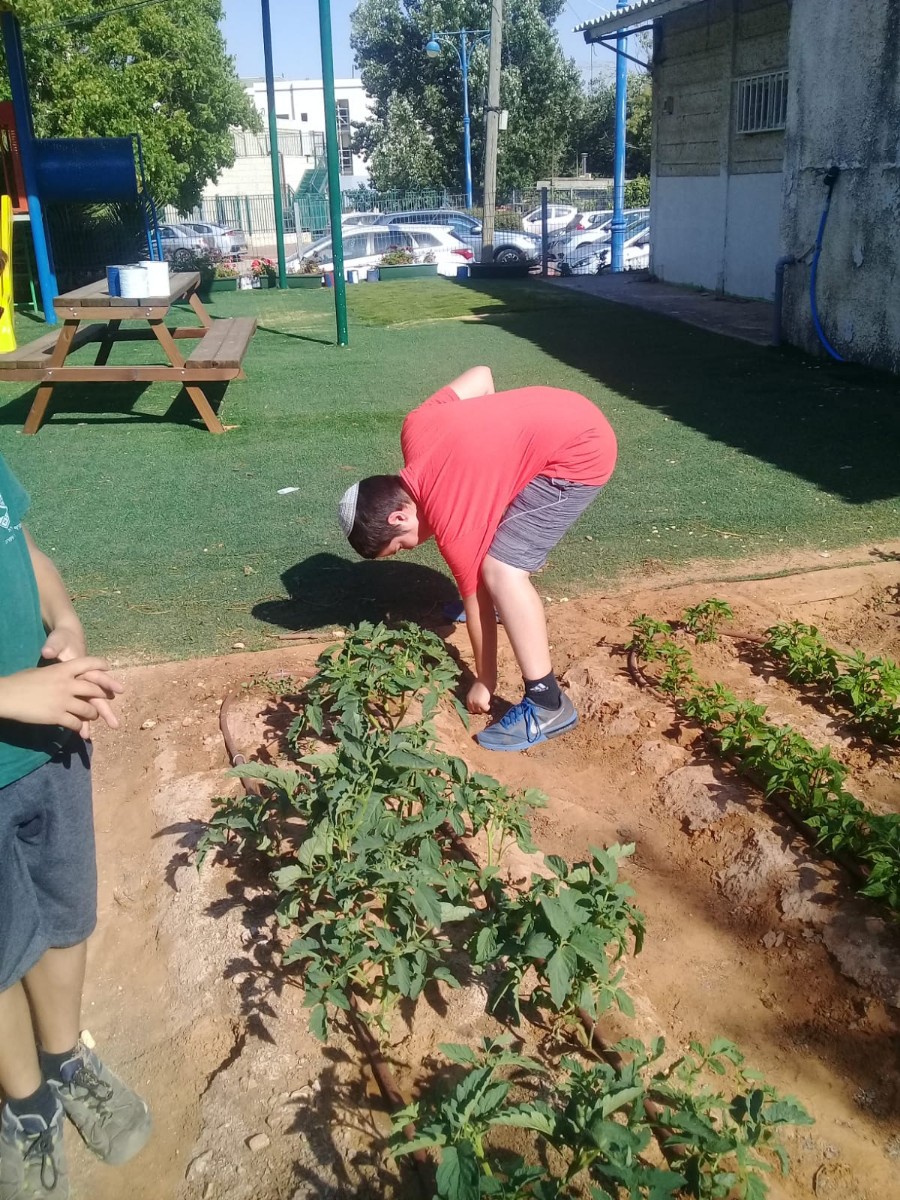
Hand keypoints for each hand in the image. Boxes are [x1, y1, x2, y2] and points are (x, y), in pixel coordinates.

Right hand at [0, 658, 123, 733]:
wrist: (7, 695)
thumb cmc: (20, 681)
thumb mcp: (42, 671)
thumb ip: (58, 674)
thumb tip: (67, 676)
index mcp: (62, 669)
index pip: (88, 663)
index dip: (100, 665)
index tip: (108, 668)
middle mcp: (66, 684)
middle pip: (94, 689)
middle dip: (103, 695)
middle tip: (107, 699)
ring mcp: (63, 701)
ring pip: (88, 710)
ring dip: (93, 714)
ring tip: (93, 716)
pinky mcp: (57, 716)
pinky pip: (75, 723)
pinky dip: (79, 726)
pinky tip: (78, 727)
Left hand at [41, 624, 122, 736]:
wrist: (60, 642)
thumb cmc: (62, 640)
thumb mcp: (57, 641)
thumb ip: (54, 646)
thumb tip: (49, 651)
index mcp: (82, 666)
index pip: (96, 675)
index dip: (107, 682)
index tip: (118, 691)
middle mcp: (84, 677)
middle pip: (97, 695)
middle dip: (105, 710)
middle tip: (114, 725)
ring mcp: (79, 687)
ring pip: (90, 704)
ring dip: (95, 718)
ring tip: (102, 733)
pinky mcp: (73, 693)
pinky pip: (79, 708)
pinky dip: (80, 720)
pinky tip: (82, 732)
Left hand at [466, 680, 491, 714]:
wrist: (485, 680)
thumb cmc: (482, 683)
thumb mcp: (476, 692)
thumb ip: (475, 699)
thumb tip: (479, 706)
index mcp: (468, 698)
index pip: (470, 709)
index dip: (476, 708)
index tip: (481, 707)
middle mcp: (470, 702)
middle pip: (475, 711)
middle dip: (480, 709)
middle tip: (485, 704)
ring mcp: (476, 703)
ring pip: (481, 711)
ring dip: (484, 708)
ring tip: (487, 702)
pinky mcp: (481, 704)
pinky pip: (486, 709)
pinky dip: (488, 707)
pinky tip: (489, 701)